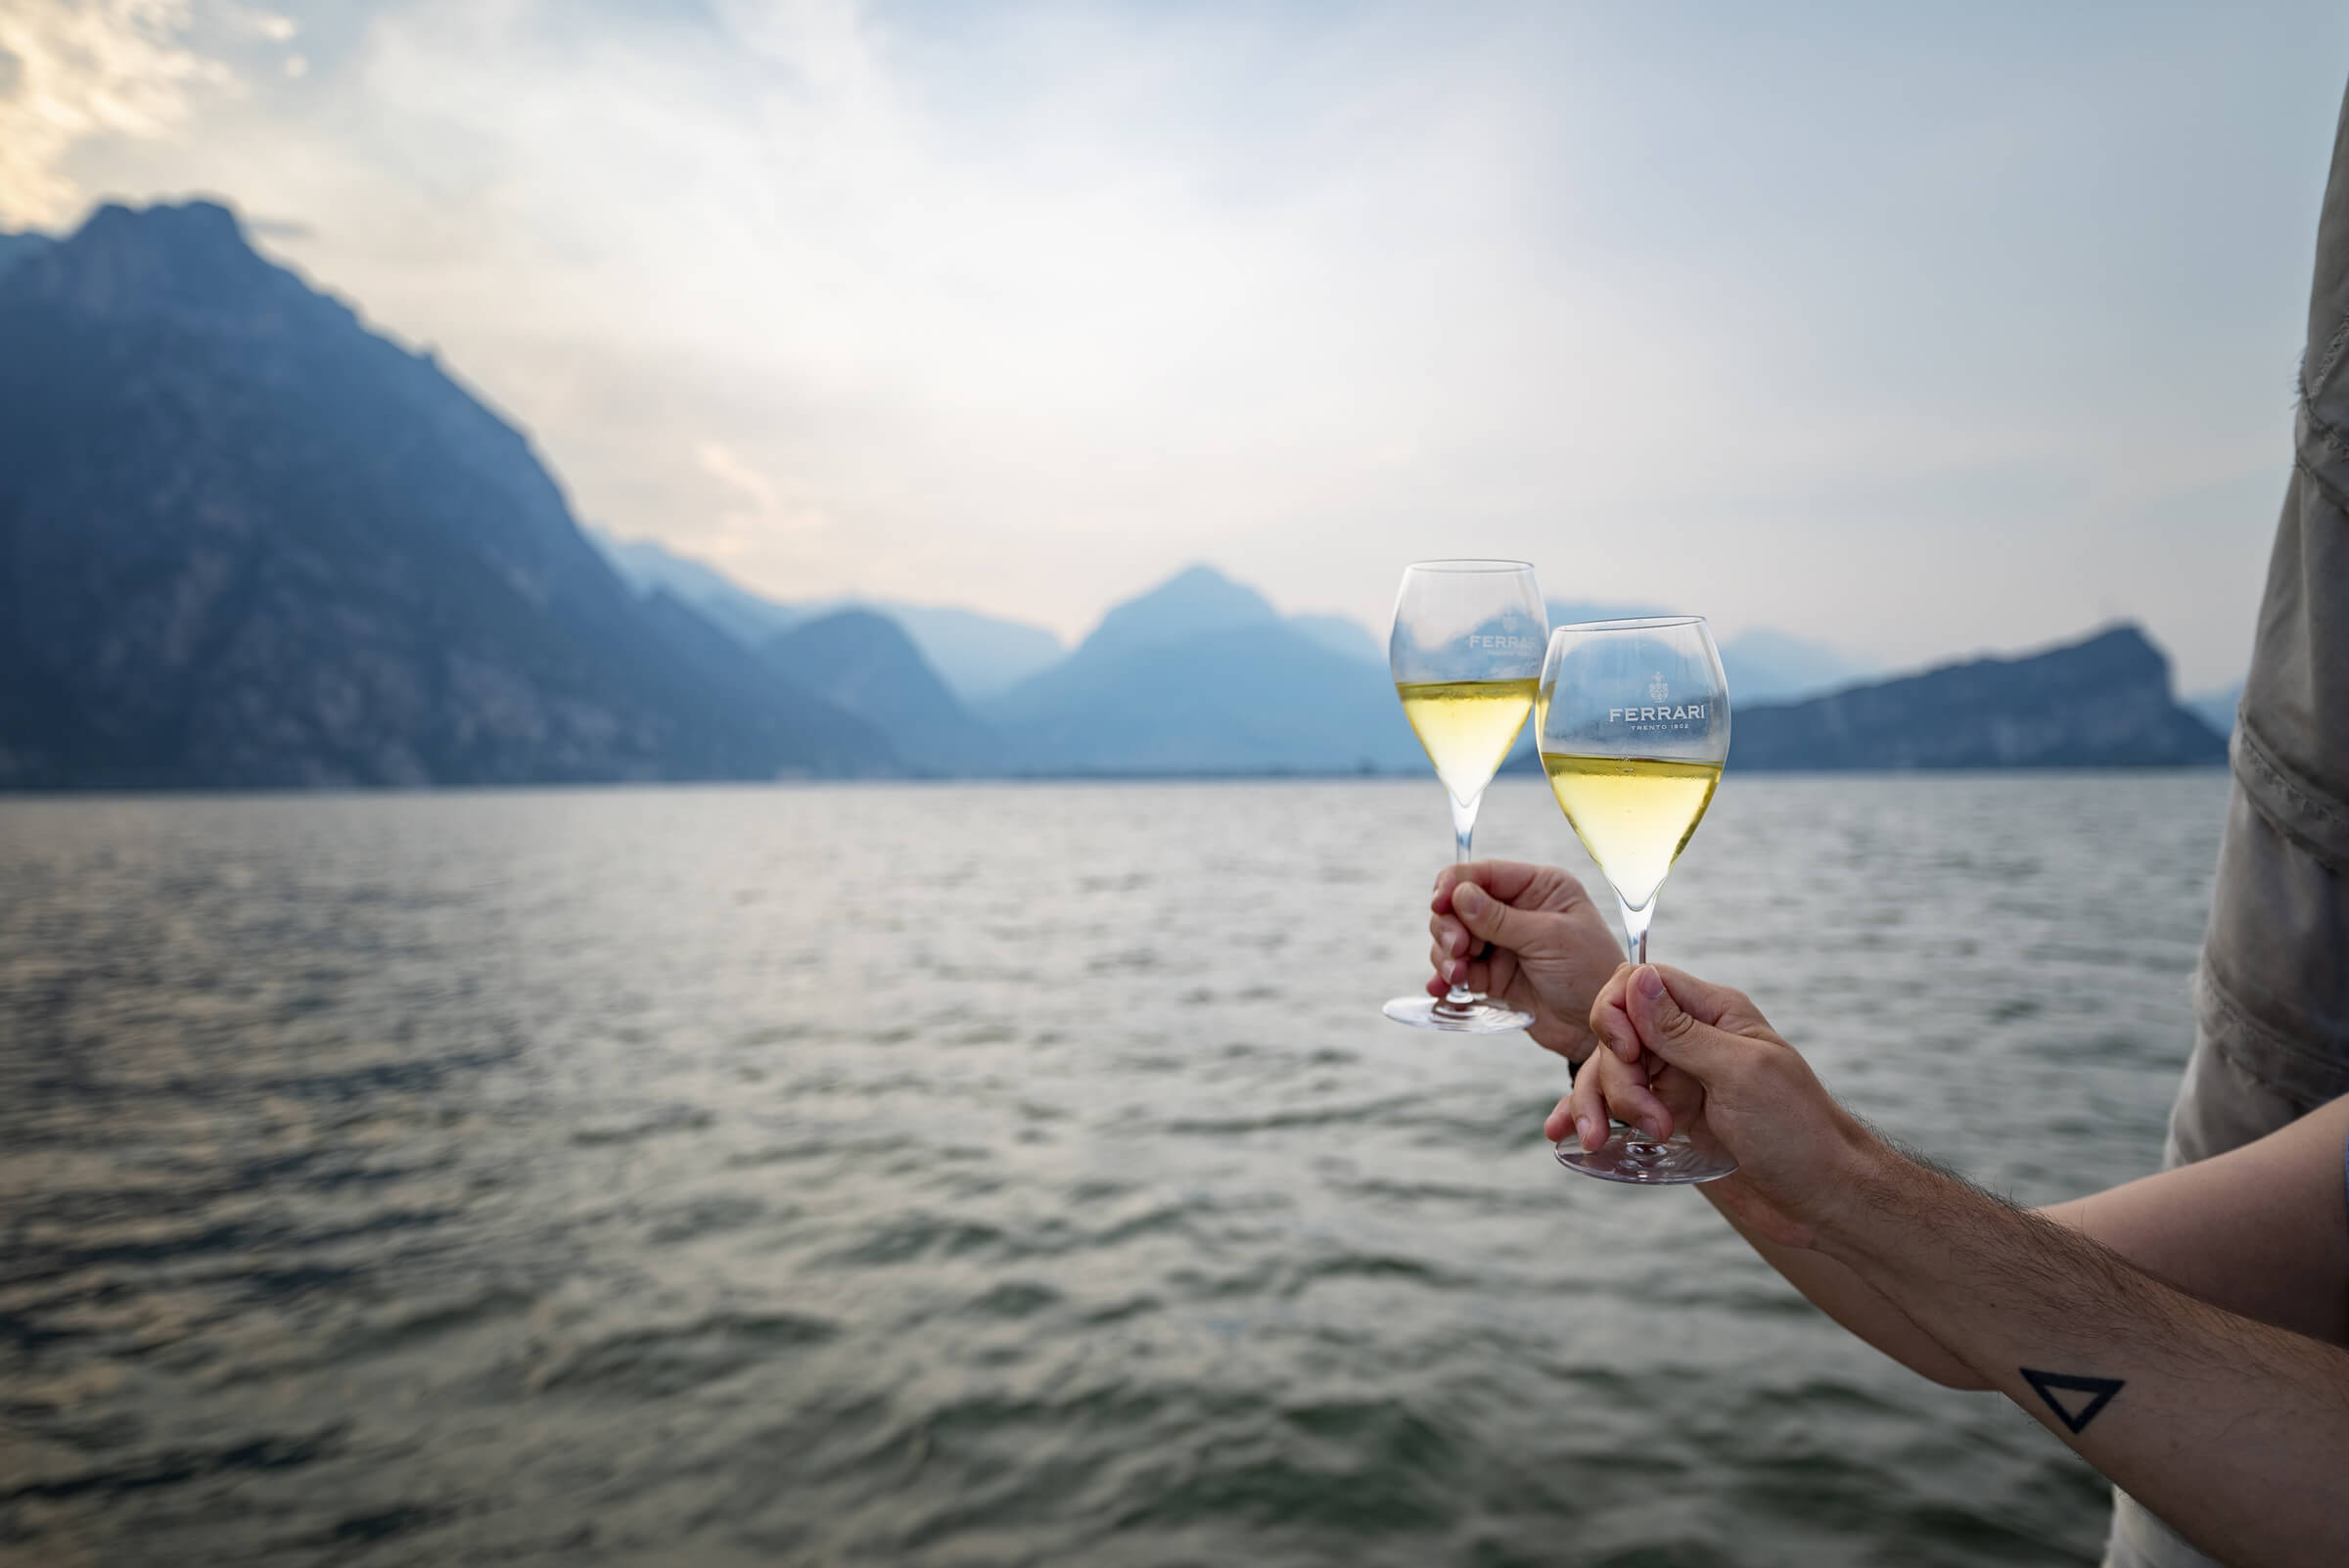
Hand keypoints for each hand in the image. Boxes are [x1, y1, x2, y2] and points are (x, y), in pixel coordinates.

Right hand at [1425, 861, 1625, 1062]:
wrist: (1598, 1027)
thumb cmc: (1590, 973)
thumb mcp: (1549, 938)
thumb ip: (1500, 918)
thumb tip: (1459, 895)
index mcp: (1538, 887)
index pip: (1484, 874)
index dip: (1455, 885)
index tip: (1439, 903)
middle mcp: (1517, 910)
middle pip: (1459, 905)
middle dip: (1450, 926)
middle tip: (1458, 949)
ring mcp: (1502, 943)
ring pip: (1453, 937)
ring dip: (1447, 955)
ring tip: (1458, 976)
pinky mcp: (1493, 975)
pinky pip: (1458, 969)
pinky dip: (1446, 977)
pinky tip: (1442, 988)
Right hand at [1547, 964, 1880, 1247]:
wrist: (1823, 1201)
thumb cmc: (1799, 1133)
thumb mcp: (1740, 1074)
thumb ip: (1681, 1030)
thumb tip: (1635, 978)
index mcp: (1714, 1014)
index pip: (1640, 984)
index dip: (1618, 1012)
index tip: (1628, 1053)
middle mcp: (1690, 1043)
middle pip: (1617, 1035)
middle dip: (1618, 1078)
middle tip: (1653, 1122)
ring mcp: (1677, 1083)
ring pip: (1611, 1074)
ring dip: (1600, 1106)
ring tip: (1602, 1142)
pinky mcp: (1669, 1121)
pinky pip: (1617, 1111)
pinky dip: (1590, 1119)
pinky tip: (1565, 1135)